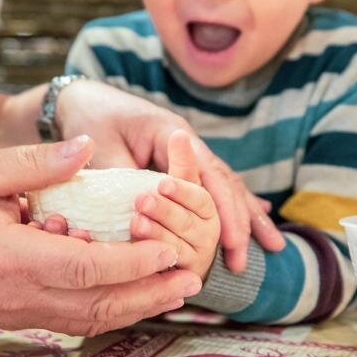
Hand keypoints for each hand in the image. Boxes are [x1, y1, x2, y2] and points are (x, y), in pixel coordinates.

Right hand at [0, 135, 201, 335]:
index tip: (170, 250)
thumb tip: (87, 148)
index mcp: (10, 256)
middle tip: (191, 279)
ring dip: (137, 307)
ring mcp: (20, 313)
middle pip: (98, 304)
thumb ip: (38, 163)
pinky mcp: (21, 318)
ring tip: (175, 292)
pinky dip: (111, 311)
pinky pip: (74, 321)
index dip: (133, 262)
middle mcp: (19, 295)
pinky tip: (135, 298)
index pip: (86, 268)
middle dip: (149, 293)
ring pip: (91, 319)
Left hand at [57, 81, 283, 271]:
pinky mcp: (180, 162)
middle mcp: (187, 142)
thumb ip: (123, 177)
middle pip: (225, 182)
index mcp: (172, 134)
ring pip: (226, 184)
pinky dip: (234, 205)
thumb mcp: (102, 147)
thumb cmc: (91, 119)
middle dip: (241, 220)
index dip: (223, 209)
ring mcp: (187, 151)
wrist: (83, 97)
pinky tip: (256, 221)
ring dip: (246, 216)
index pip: (208, 175)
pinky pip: (214, 185)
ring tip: (273, 247)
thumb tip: (141, 215)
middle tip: (245, 259)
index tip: (231, 243)